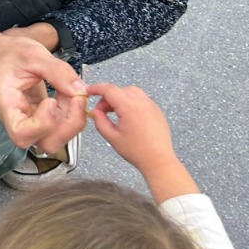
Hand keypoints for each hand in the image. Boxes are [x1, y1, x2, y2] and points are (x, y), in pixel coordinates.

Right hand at [0, 20, 87, 151]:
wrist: (3, 55)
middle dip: (68, 125)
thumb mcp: (33, 54)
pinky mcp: (44, 118)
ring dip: (73, 118)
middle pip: (45, 143)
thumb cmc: (9, 55)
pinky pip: (62, 125)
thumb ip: (57, 71)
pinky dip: (73, 111)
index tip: (50, 101)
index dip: (42, 124)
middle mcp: (19, 120)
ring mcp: (32, 122)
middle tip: (76, 97)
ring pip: (57, 137)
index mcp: (6, 105)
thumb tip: (80, 90)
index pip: (21, 133)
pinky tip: (70, 92)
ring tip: (73, 91)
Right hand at [87, 82, 198, 200]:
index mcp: (130, 108)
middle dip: (108, 96)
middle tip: (102, 110)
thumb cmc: (137, 151)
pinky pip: (141, 99)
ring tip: (115, 113)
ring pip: (132, 92)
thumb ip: (100, 121)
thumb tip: (95, 112)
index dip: (97, 88)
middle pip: (120, 89)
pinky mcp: (157, 111)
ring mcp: (152, 106)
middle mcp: (142, 103)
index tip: (89, 91)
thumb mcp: (112, 137)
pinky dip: (131, 102)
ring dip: (120, 98)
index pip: (109, 89)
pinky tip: (128, 117)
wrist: (158, 160)